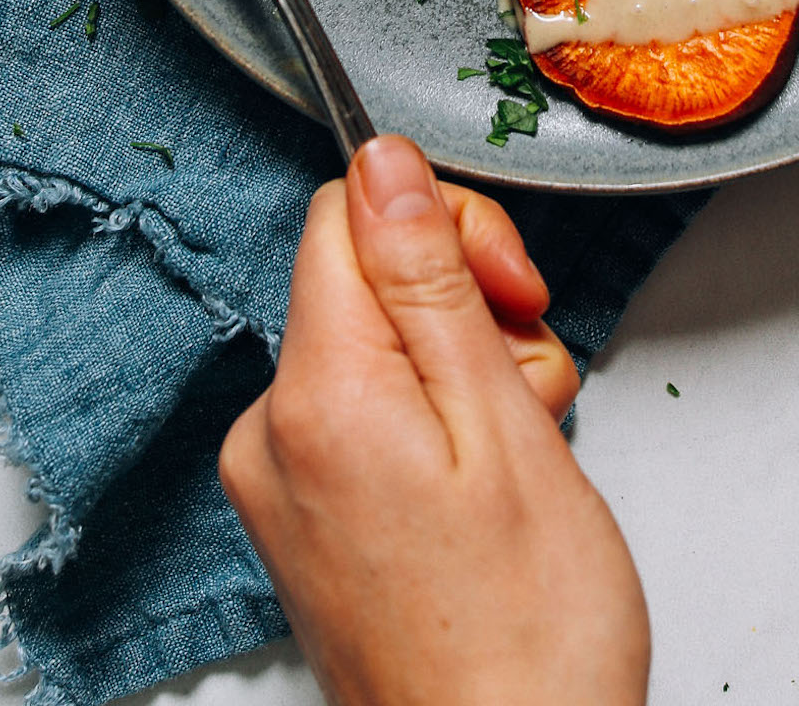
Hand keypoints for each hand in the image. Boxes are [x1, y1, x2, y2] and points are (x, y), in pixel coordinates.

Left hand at [220, 137, 650, 705]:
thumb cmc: (526, 635)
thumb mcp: (500, 425)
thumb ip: (430, 280)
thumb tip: (382, 163)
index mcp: (316, 396)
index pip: (347, 211)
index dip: (444, 226)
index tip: (510, 289)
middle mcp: (271, 433)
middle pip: (362, 274)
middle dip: (463, 302)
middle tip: (528, 378)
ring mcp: (282, 482)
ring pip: (378, 343)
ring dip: (463, 368)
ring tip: (516, 452)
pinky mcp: (305, 517)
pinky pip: (366, 411)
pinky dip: (435, 423)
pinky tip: (485, 484)